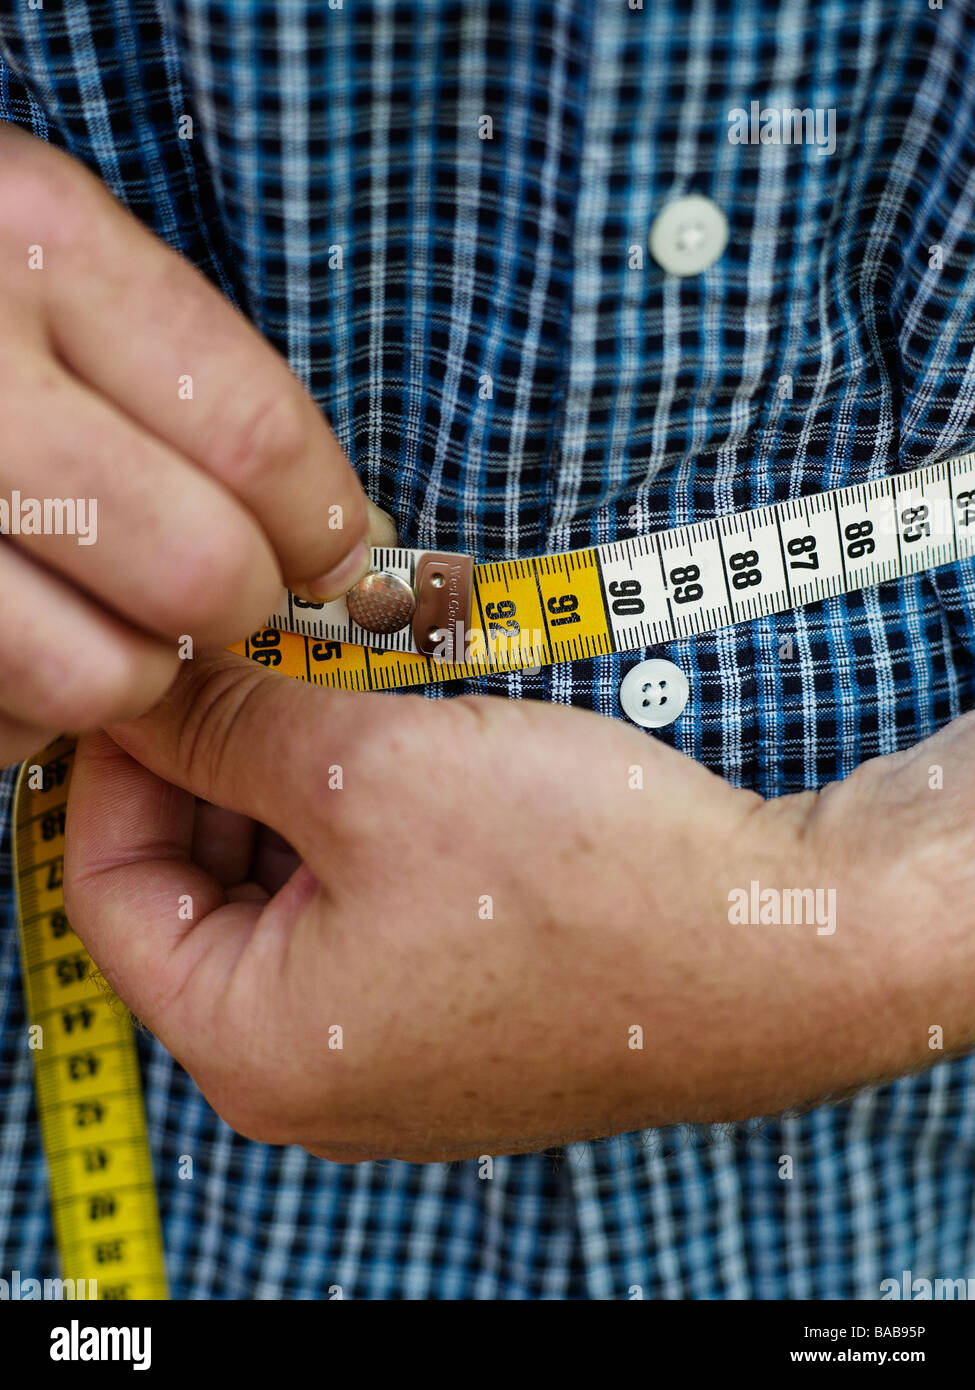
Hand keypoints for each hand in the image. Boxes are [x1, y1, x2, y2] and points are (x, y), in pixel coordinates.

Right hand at [0, 125, 386, 763]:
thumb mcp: (45, 247)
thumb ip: (182, 368)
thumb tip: (337, 540)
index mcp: (32, 238)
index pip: (254, 436)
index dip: (320, 523)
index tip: (331, 553)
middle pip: (194, 568)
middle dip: (237, 608)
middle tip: (222, 595)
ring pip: (93, 674)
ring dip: (132, 675)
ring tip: (109, 623)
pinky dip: (30, 709)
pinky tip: (15, 638)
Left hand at [63, 650, 974, 1163]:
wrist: (779, 945)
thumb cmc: (592, 883)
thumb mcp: (374, 773)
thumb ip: (232, 725)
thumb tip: (147, 684)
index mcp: (255, 1044)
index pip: (108, 884)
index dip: (122, 756)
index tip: (160, 662)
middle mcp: (308, 1073)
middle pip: (197, 886)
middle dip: (222, 758)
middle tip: (260, 653)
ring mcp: (386, 1049)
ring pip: (287, 887)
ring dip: (300, 777)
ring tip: (342, 685)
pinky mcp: (454, 1012)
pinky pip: (364, 906)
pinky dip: (364, 819)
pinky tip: (405, 746)